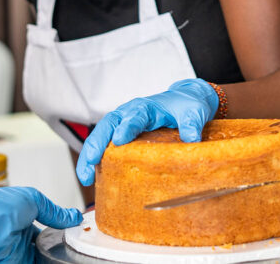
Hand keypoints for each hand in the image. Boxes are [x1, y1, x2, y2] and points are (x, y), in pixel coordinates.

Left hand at [0, 186, 80, 263]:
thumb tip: (73, 216)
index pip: (46, 228)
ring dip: (52, 257)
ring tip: (71, 256)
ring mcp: (14, 254)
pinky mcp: (10, 263)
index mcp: (23, 218)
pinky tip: (57, 260)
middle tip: (76, 249)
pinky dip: (43, 262)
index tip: (76, 234)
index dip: (61, 231)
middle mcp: (18, 237)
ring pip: (38, 258)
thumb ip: (53, 212)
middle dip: (58, 249)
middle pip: (44, 247)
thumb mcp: (33, 201)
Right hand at [76, 78, 218, 185]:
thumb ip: (192, 124)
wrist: (185, 102)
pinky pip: (104, 146)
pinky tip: (92, 177)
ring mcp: (122, 124)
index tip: (119, 140)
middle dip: (96, 143)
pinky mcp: (121, 136)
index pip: (134, 116)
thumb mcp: (194, 112)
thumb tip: (192, 140)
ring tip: (85, 177)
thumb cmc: (186, 106)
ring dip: (90, 155)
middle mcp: (129, 113)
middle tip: (90, 162)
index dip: (127, 127)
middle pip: (107, 125)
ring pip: (101, 136)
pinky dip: (96, 160)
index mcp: (146, 107)